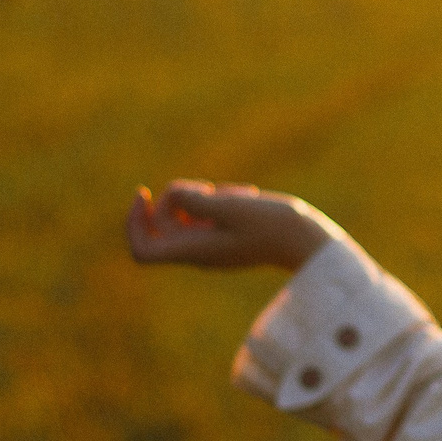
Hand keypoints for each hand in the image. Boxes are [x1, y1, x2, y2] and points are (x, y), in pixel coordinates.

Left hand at [124, 180, 335, 272]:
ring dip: (202, 196)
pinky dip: (218, 200)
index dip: (134, 222)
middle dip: (175, 199)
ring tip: (236, 192)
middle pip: (162, 226)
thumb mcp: (230, 206)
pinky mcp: (229, 237)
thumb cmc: (272, 225)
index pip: (142, 251)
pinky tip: (245, 194)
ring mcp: (214, 246)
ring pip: (186, 216)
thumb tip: (169, 194)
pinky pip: (208, 216)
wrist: (307, 241)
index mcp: (193, 251)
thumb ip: (195, 200)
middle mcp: (198, 252)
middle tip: (205, 188)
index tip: (145, 195)